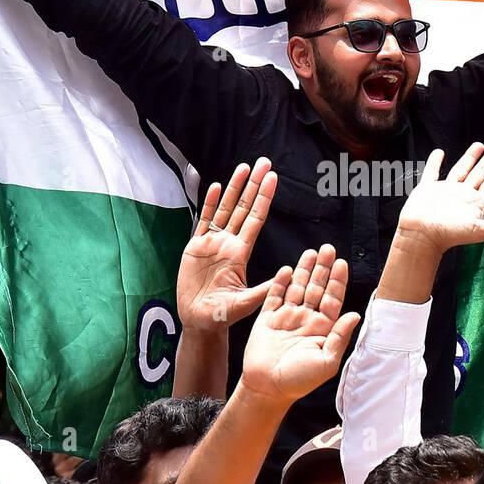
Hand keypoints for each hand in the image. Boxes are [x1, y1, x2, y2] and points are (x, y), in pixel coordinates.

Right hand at [177, 160, 275, 330]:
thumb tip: (288, 276)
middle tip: (264, 162)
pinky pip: (204, 221)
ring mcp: (213, 244)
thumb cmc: (223, 316)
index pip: (256, 218)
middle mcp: (229, 244)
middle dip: (254, 184)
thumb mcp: (246, 304)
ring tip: (244, 167)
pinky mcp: (195, 248)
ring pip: (225, 209)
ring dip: (234, 188)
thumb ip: (264, 290)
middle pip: (244, 207)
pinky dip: (210, 203)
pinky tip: (217, 186)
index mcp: (241, 254)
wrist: (200, 321)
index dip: (264, 197)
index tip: (273, 178)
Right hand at [239, 246, 360, 403]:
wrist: (267, 388)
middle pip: (317, 288)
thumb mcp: (327, 362)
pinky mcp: (268, 320)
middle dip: (323, 268)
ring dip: (304, 270)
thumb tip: (355, 314)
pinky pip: (274, 296)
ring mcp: (287, 318)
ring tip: (311, 252)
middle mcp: (306, 320)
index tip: (342, 263)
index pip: (333, 299)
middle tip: (328, 249)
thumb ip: (340, 337)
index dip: (337, 281)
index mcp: (322, 328)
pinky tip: (287, 269)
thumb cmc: (299, 380)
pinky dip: (280, 282)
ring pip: (297, 288)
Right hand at [396, 143, 483, 256]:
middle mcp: (462, 195)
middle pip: (480, 173)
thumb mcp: (481, 230)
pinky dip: (435, 161)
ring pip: (461, 169)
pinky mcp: (428, 188)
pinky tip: (440, 153)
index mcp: (475, 203)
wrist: (422, 236)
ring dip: (470, 157)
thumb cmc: (450, 235)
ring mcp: (446, 190)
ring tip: (479, 145)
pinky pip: (432, 171)